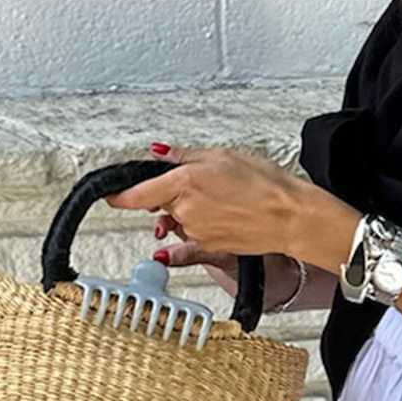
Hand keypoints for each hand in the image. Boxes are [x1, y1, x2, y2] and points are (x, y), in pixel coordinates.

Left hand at [104, 141, 303, 262]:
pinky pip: (190, 240)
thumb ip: (184, 157)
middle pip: (162, 203)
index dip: (119, 195)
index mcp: (184, 182)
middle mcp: (185, 210)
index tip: (110, 194)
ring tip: (222, 199)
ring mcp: (195, 231)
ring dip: (188, 211)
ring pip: (178, 220)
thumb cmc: (265, 185)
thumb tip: (159, 153)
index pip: (137, 193)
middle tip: (202, 183)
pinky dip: (191, 234)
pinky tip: (192, 234)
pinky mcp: (208, 247)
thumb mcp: (222, 157)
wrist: (291, 217)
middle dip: (171, 196)